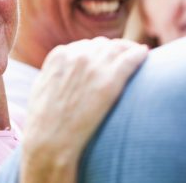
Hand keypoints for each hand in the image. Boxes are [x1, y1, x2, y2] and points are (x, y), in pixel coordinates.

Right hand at [20, 37, 147, 182]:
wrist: (50, 140)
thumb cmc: (43, 122)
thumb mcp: (40, 88)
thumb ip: (54, 74)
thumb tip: (61, 73)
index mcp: (59, 55)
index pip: (84, 45)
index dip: (96, 52)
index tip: (105, 58)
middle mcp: (77, 55)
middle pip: (102, 45)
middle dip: (111, 51)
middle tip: (122, 58)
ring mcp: (94, 66)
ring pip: (117, 48)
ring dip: (127, 50)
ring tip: (137, 54)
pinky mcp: (111, 80)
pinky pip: (130, 59)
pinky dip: (139, 54)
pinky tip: (145, 53)